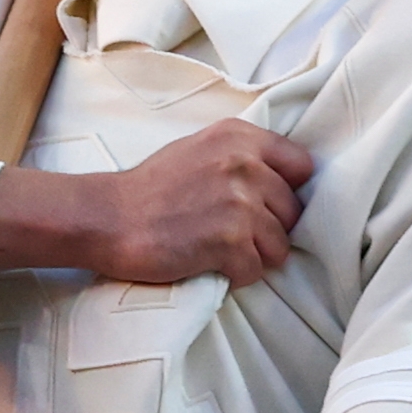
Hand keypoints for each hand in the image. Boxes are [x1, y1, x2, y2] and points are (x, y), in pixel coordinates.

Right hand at [0, 120, 314, 285]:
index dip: (288, 191)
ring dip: (254, 256)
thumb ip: (243, 156)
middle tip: (233, 235)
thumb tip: (283, 180)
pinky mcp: (230, 240)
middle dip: (269, 229)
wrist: (109, 217)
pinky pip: (256, 270)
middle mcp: (245, 164)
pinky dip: (236, 276)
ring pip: (280, 246)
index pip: (302, 166)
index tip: (267, 205)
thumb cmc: (151, 188)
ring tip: (219, 251)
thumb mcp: (200, 148)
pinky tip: (210, 265)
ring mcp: (240, 203)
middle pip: (293, 212)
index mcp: (241, 136)